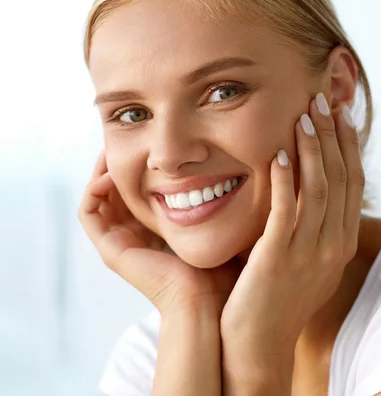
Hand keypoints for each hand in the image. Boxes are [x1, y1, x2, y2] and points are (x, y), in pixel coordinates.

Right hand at [78, 151, 241, 315]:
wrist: (207, 300)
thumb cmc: (220, 266)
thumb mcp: (218, 223)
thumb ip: (217, 201)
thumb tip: (235, 168)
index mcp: (159, 231)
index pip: (141, 192)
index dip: (140, 165)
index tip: (149, 142)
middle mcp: (136, 237)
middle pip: (117, 193)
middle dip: (120, 163)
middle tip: (126, 138)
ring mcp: (121, 244)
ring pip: (99, 199)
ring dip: (102, 171)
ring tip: (112, 147)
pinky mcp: (110, 250)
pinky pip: (88, 213)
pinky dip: (94, 189)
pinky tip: (110, 171)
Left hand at [220, 95, 364, 387]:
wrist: (259, 344)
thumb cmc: (278, 299)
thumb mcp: (308, 261)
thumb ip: (314, 228)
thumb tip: (311, 191)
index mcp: (341, 244)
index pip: (353, 185)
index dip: (349, 147)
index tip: (341, 115)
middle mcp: (332, 246)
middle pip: (340, 179)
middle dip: (333, 136)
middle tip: (322, 100)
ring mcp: (308, 253)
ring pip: (318, 189)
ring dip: (312, 149)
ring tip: (303, 115)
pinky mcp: (277, 259)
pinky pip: (286, 211)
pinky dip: (284, 180)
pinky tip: (277, 154)